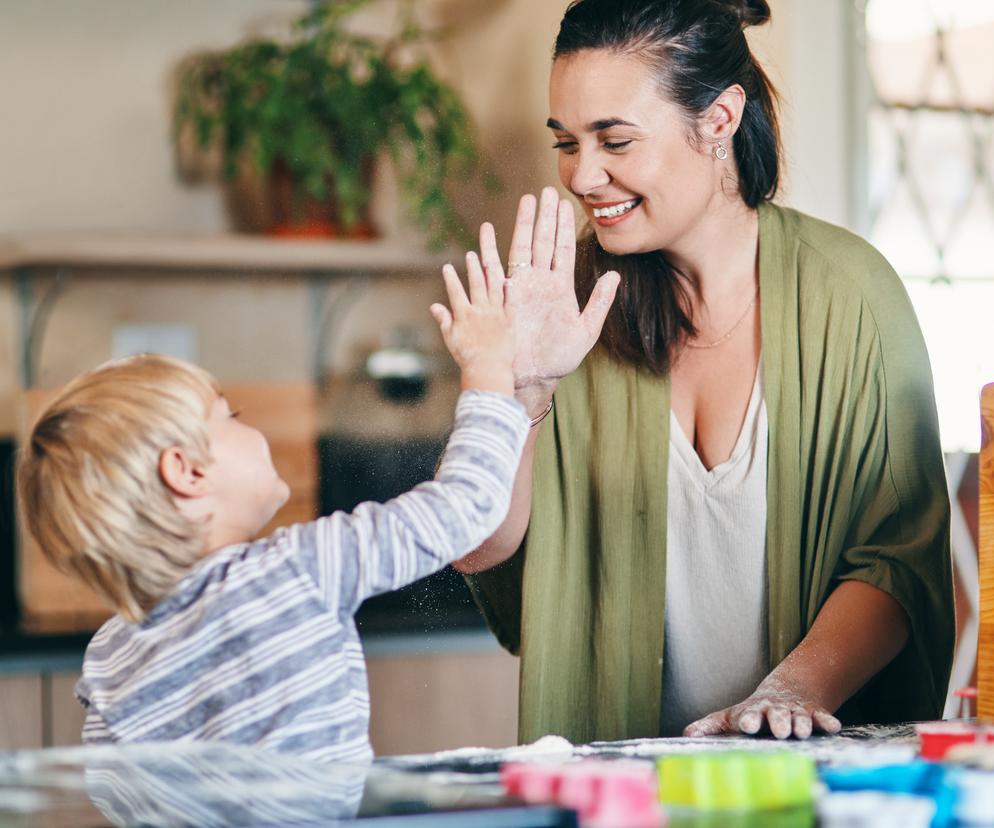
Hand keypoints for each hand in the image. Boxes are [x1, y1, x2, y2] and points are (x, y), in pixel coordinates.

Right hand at [431, 251, 514, 395]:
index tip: (447, 266)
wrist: (488, 369)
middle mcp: (480, 311)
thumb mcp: (451, 339)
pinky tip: (509, 280)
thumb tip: (434, 306)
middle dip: (472, 268)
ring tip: (487, 259)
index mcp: (464, 315)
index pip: (455, 292)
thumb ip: (444, 320)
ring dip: (489, 272)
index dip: (451, 278)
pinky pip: (510, 303)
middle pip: (476, 284)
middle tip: (471, 254)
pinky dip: (509, 291)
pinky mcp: (509, 321)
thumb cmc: (467, 358)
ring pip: (493, 288)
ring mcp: (496, 314)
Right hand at [478, 187, 619, 391]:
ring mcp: (522, 288)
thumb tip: (614, 274)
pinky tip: (487, 231)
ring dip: (524, 224)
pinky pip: (496, 270)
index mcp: (560, 287)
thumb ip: (599, 301)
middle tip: (546, 190)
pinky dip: (491, 250)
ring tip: (526, 201)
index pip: (563, 249)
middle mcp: (540, 283)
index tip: (566, 203)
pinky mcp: (505, 299)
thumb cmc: (560, 357)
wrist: (534, 376)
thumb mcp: (587, 330)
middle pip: (543, 241)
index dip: (564, 226)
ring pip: (523, 248)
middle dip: (545, 216)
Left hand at [683, 680, 841, 740]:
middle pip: (776, 714)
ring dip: (801, 723)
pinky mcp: (813, 712)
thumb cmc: (753, 711)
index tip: (746, 725)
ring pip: (799, 716)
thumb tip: (685, 734)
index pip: (749, 714)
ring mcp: (795, 711)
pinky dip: (826, 721)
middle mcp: (774, 710)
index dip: (748, 719)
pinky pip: (822, 716)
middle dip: (778, 721)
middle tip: (779, 731)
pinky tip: (832, 727)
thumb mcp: (730, 716)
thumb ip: (710, 725)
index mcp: (753, 711)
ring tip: (801, 732)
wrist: (785, 690)